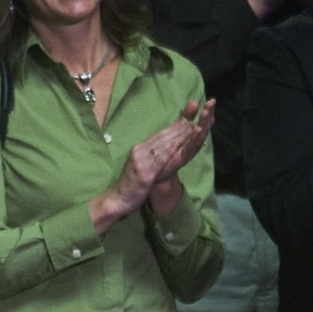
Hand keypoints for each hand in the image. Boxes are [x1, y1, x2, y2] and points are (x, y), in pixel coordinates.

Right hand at [93, 105, 213, 229]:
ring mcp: (142, 161)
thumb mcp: (139, 167)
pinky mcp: (146, 173)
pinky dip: (175, 148)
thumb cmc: (129, 185)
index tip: (188, 115)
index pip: (159, 134)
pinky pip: (162, 158)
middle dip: (180, 124)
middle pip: (163, 136)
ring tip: (195, 123)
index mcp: (139, 149)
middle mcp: (140, 151)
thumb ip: (149, 157)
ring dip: (181, 133)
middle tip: (195, 111)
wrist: (117, 200)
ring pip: (165, 144)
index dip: (175, 124)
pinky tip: (183, 145)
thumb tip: (160, 148)